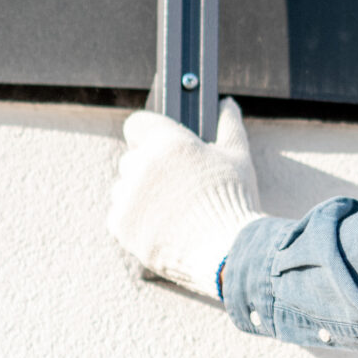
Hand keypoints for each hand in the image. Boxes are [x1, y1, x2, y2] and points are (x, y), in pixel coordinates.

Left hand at [108, 97, 265, 297]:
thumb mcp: (238, 158)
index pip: (136, 124)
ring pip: (124, 188)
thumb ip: (229, 126)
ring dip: (140, 195)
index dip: (147, 134)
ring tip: (173, 213)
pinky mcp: (120, 224)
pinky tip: (163, 228)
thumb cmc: (236, 203)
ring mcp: (127, 196)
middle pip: (132, 159)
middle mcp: (142, 165)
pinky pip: (119, 215)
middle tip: (177, 189)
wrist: (227, 253)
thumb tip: (227, 103)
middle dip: (149, 170)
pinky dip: (136, 221)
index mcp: (169, 143)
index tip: (158, 146)